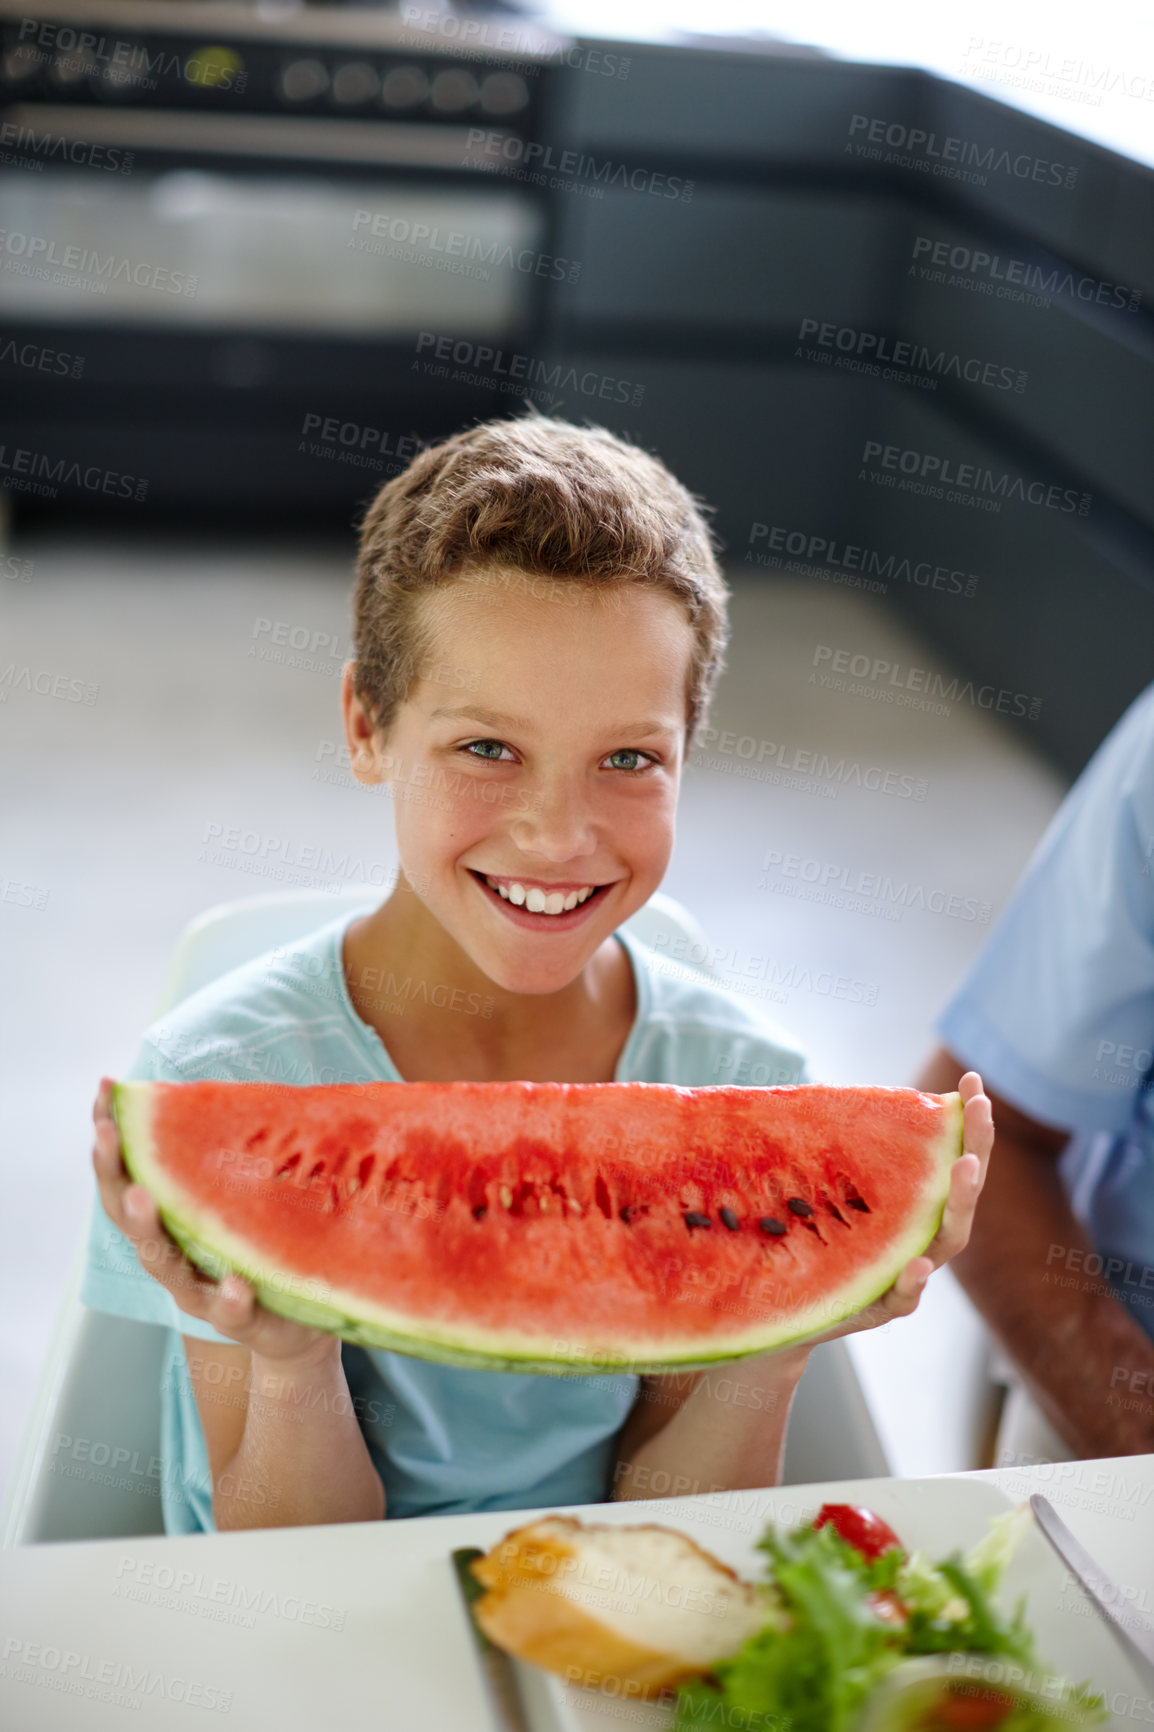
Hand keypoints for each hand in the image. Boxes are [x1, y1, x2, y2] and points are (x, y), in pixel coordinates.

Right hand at [91, 1076, 336, 1365]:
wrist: (302, 1325)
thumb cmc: (265, 1248)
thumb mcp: (247, 1197)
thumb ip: (234, 1156)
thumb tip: (231, 1088)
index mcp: (173, 1220)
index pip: (130, 1174)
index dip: (113, 1137)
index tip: (104, 1092)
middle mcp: (176, 1255)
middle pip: (129, 1215)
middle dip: (114, 1173)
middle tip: (106, 1136)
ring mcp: (202, 1290)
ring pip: (165, 1265)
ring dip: (149, 1229)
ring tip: (143, 1199)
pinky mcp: (241, 1321)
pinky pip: (229, 1313)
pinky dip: (228, 1298)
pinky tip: (235, 1282)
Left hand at [784, 1071, 993, 1351]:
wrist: (779, 1312)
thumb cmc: (808, 1242)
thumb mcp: (818, 1190)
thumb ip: (829, 1152)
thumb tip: (817, 1089)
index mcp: (911, 1205)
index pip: (948, 1157)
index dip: (965, 1122)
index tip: (972, 1080)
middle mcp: (918, 1237)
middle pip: (960, 1192)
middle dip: (976, 1147)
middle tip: (981, 1108)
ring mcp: (905, 1274)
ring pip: (947, 1241)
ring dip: (961, 1202)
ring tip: (965, 1166)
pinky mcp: (878, 1308)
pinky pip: (904, 1298)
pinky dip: (914, 1282)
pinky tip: (919, 1264)